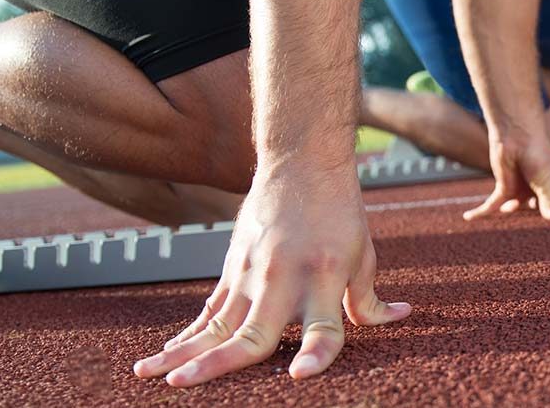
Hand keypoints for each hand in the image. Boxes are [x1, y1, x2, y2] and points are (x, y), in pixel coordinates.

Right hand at [133, 170, 410, 385]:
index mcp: (326, 275)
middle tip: (187, 385)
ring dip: (183, 353)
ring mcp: (252, 275)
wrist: (302, 163)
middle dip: (220, 363)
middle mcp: (284, 278)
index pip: (323, 326)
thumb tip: (395, 318)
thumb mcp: (364, 254)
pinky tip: (163, 357)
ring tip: (154, 376)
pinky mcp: (232, 270)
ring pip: (215, 325)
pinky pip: (209, 311)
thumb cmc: (339, 212)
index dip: (315, 354)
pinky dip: (187, 335)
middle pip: (251, 332)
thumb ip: (368, 299)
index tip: (299, 376)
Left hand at [463, 126, 549, 220]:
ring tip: (511, 220)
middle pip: (542, 209)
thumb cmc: (538, 157)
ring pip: (518, 210)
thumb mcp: (548, 184)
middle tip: (542, 232)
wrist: (516, 137)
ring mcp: (522, 190)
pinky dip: (479, 212)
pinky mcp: (504, 189)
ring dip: (513, 213)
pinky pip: (491, 205)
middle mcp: (540, 189)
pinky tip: (467, 217)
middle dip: (541, 217)